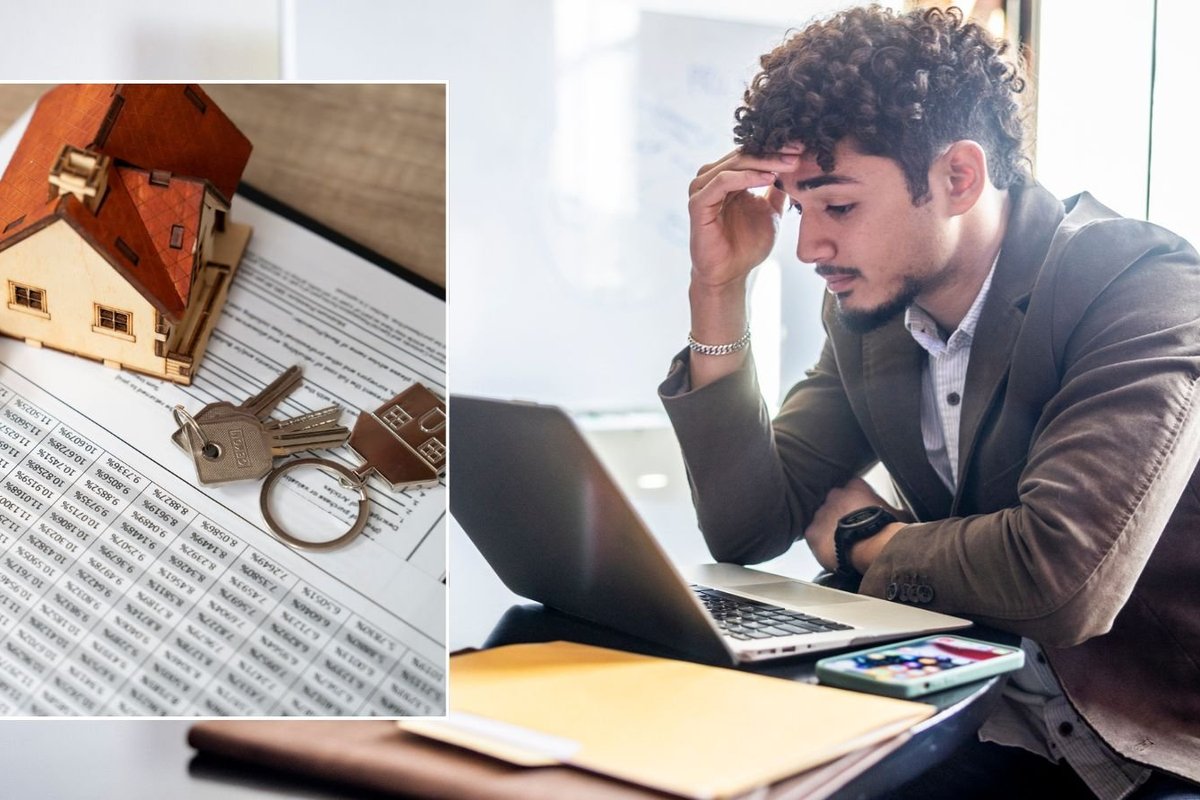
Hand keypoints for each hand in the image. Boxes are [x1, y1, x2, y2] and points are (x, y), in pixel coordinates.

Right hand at [687, 147, 801, 288]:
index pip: (752, 153)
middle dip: (773, 152)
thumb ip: (778, 190)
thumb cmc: (747, 246)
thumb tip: (795, 169)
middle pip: (744, 154)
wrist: (730, 275)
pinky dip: (745, 177)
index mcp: (727, 177)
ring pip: (734, 164)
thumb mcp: (771, 212)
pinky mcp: (698, 204)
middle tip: (798, 151)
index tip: (803, 148)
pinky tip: (768, 178)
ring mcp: (702, 190)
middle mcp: (711, 179)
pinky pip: (722, 182)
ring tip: (788, 164)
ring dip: (763, 161)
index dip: (777, 149)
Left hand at [804, 477, 902, 572]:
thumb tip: (901, 514)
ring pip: (821, 519)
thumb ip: (894, 509)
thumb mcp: (899, 514)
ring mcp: (820, 512)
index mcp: (855, 486)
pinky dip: (819, 543)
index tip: (860, 512)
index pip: (851, 488)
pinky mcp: (811, 531)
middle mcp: (834, 495)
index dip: (855, 502)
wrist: (872, 545)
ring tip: (840, 542)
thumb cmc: (888, 529)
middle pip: (833, 503)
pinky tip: (830, 551)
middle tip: (849, 529)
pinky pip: (813, 536)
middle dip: (839, 514)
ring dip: (828, 528)